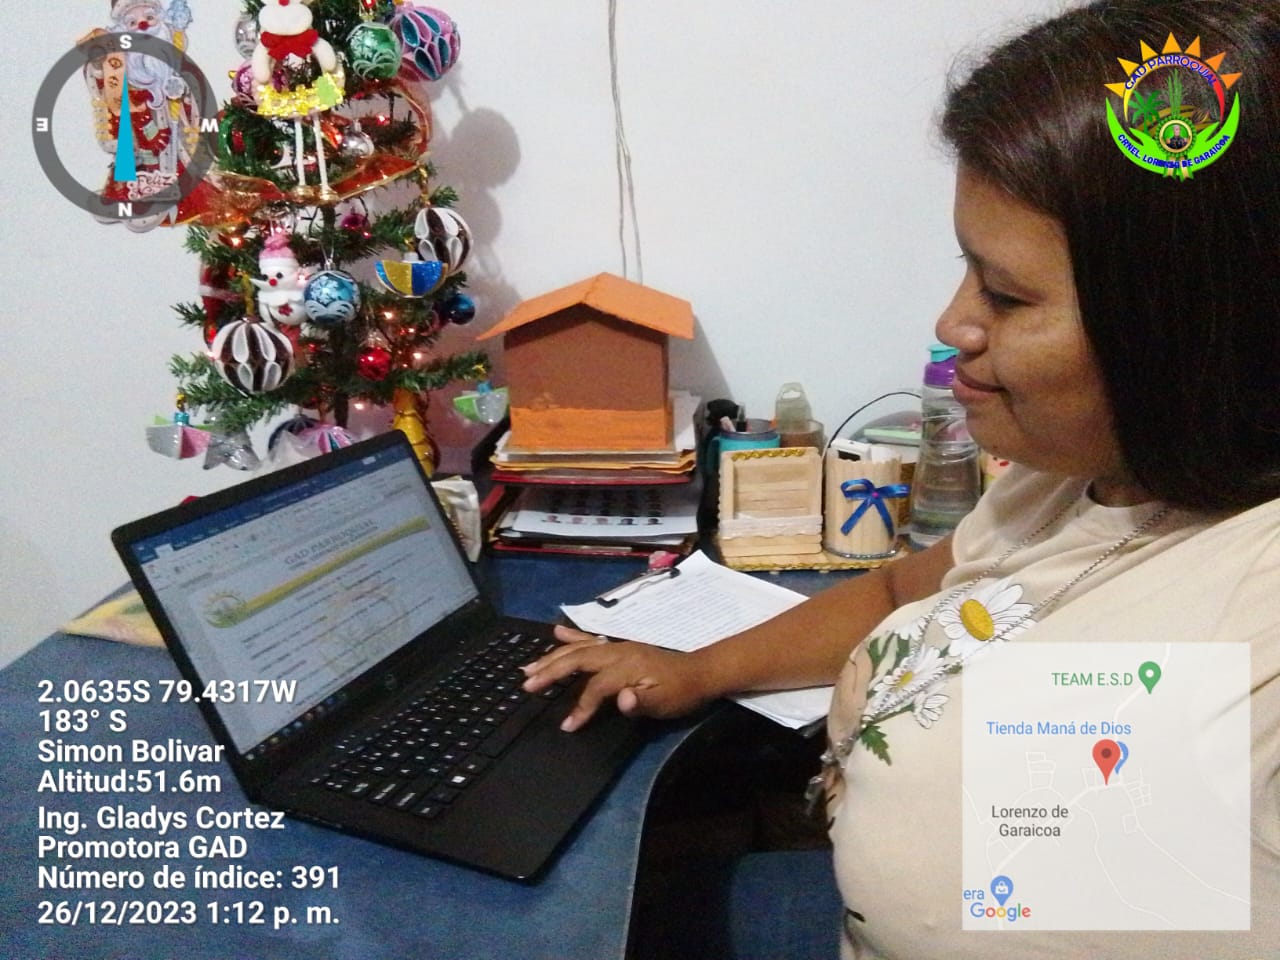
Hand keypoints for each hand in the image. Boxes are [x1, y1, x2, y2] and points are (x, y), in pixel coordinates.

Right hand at [522, 625, 712, 731]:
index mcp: (627, 667)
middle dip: (551, 672)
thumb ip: (641, 704)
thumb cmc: (680, 693)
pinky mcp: (618, 647)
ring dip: (552, 656)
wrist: (699, 672)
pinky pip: (589, 638)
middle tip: (526, 685)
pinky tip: (556, 631)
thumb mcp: (665, 704)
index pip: (596, 687)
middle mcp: (617, 652)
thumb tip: (621, 701)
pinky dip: (571, 635)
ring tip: (528, 666)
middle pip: (578, 659)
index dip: (581, 706)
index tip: (567, 726)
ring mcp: (617, 647)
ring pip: (579, 648)